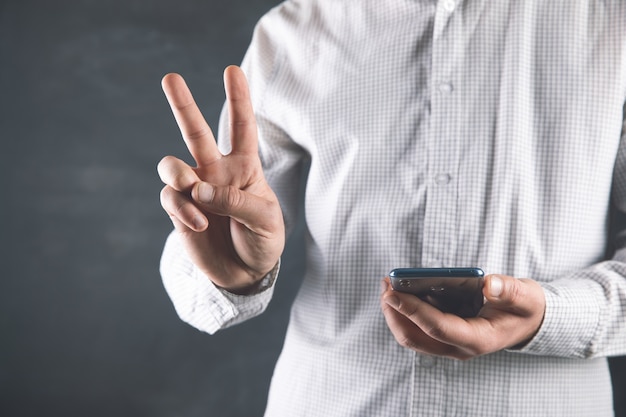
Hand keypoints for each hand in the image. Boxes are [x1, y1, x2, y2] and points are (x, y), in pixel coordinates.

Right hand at [157, 66, 284, 293]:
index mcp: (244, 166)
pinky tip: (200, 225)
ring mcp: (194, 190)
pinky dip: (183, 209)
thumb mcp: (265, 220)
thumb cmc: (262, 240)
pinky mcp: (179, 210)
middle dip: (183, 105)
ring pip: (171, 165)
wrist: (245, 273)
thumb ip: (236, 200)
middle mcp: (216, 171)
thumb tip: (199, 187)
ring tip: (194, 189)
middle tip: (170, 77)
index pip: (241, 128)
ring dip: (178, 173)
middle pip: (196, 132)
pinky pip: (170, 199)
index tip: (232, 70)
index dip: (238, 99)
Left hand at [380, 274, 545, 359]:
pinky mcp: (443, 337)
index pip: (437, 327)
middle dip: (395, 312)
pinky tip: (401, 290)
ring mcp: (449, 345)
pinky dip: (403, 312)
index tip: (392, 293)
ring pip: (411, 336)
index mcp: (478, 339)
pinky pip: (416, 330)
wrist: (527, 321)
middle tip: (386, 284)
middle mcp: (459, 347)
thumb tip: (490, 284)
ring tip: (388, 284)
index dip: (412, 310)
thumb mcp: (525, 296)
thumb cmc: (524, 308)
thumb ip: (509, 291)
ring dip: (395, 312)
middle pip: (415, 337)